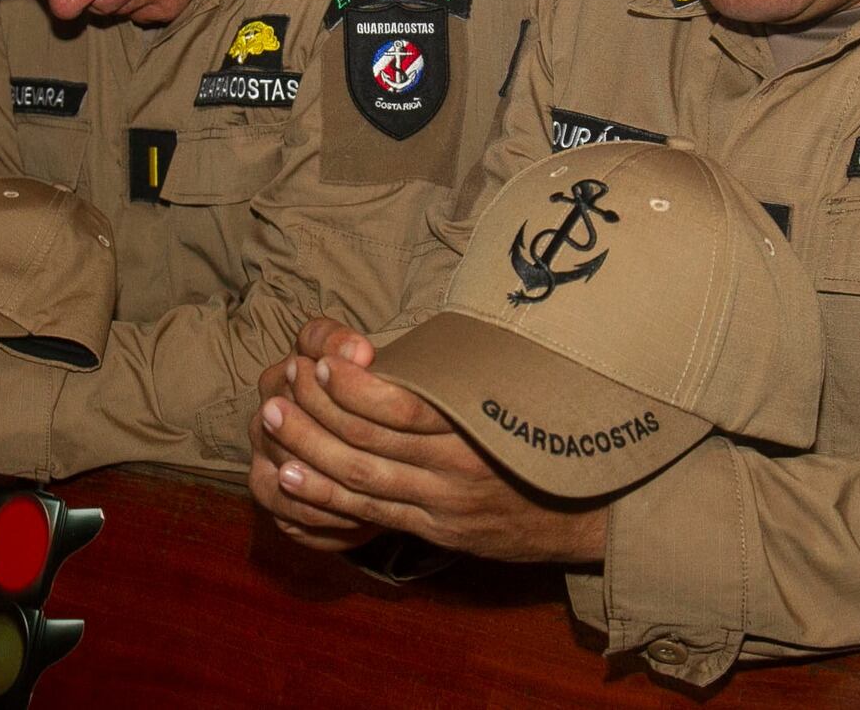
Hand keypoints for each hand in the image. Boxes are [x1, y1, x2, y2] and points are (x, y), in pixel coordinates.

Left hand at [256, 349, 608, 563]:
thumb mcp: (516, 391)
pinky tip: (290, 475)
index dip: (353, 385)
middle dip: (315, 411)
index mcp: (476, 424)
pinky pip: (370, 513)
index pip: (402, 406)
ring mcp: (443, 504)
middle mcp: (457, 467)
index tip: (319, 359)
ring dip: (308, 448)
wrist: (589, 510)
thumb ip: (463, 373)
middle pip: (368, 440)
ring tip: (271, 421)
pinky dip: (324, 495)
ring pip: (361, 478)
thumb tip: (411, 330)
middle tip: (278, 383)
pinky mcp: (435, 529)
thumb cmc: (546, 433)